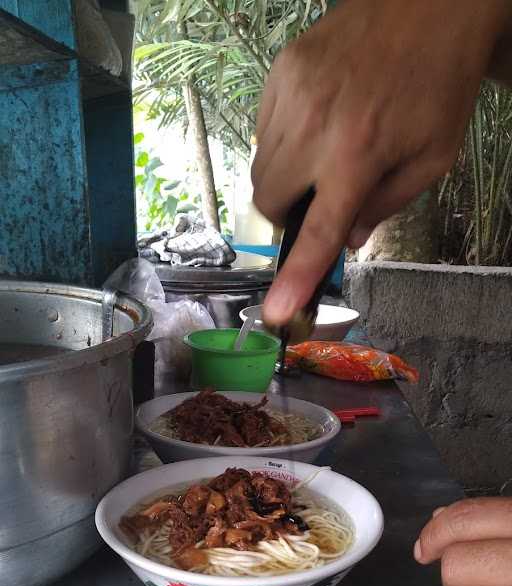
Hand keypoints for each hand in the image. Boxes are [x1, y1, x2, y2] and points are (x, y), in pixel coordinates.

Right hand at [252, 0, 510, 325]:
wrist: (432, 5)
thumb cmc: (438, 84)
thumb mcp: (431, 161)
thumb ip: (385, 207)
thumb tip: (346, 238)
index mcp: (359, 155)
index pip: (317, 231)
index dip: (294, 277)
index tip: (275, 312)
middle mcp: (315, 126)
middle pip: (268, 201)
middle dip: (288, 214)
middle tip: (321, 200)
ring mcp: (292, 93)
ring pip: (261, 166)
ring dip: (286, 178)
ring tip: (326, 151)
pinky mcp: (282, 69)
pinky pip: (263, 127)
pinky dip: (283, 141)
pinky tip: (318, 121)